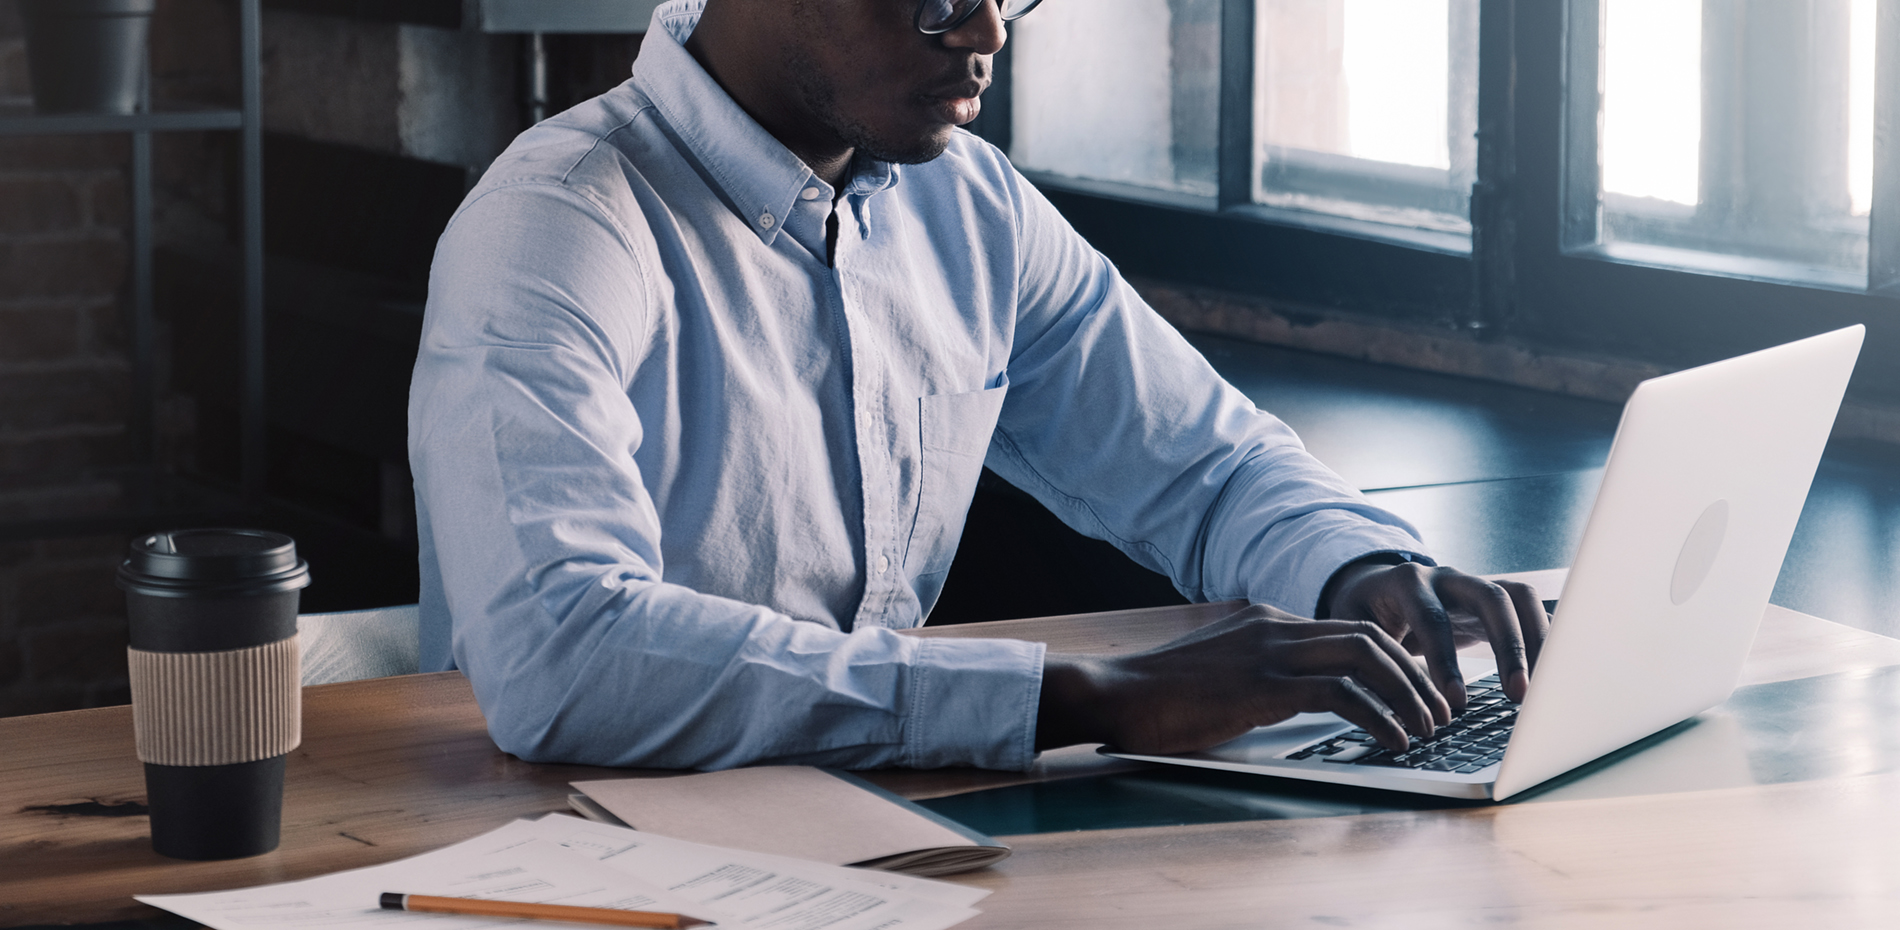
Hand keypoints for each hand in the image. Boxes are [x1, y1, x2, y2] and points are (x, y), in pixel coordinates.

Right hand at [1035, 603, 1452, 754]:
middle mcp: (1274, 627)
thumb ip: (1259, 676)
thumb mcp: (1219, 674)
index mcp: (1265, 621)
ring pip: (1366, 658)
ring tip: (1428, 727)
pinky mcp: (1263, 687)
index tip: (1415, 691)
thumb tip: (1299, 702)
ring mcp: (1269, 653)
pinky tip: (1393, 739)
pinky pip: (1341, 695)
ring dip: (1407, 694)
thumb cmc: (1156, 696)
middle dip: (1414, 673)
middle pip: (1369, 636)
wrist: (1113, 693)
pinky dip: (1378, 716)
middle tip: (1439, 710)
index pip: (1346, 630)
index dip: (1392, 659)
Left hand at [1322, 560, 1548, 708]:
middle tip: (1516, 694)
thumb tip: (1372, 698)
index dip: (1446, 660)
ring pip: (1520, 599)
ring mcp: (1476, 584)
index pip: (1433, 618)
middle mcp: (1448, 578)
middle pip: (1491, 598)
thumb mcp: (1352, 626)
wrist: (1377, 586)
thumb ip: (1364, 652)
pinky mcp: (1496, 598)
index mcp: (1407, 583)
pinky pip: (1530, 610)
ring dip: (1537, 642)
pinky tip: (1552, 673)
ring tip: (1542, 688)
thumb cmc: (1364, 613)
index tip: (1456, 701)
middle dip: (1508, 646)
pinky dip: (1545, 638)